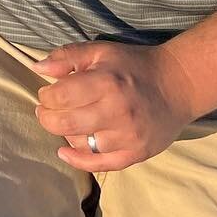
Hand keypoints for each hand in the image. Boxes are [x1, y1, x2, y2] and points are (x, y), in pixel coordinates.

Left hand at [34, 39, 197, 171]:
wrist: (178, 85)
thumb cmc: (133, 65)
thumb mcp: (100, 51)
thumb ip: (67, 56)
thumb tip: (37, 67)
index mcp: (106, 82)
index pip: (60, 97)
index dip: (45, 96)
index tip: (47, 93)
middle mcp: (117, 112)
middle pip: (65, 124)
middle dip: (47, 117)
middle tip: (46, 110)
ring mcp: (128, 136)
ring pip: (81, 145)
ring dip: (65, 135)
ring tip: (66, 123)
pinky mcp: (137, 153)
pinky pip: (101, 165)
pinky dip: (79, 161)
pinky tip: (64, 152)